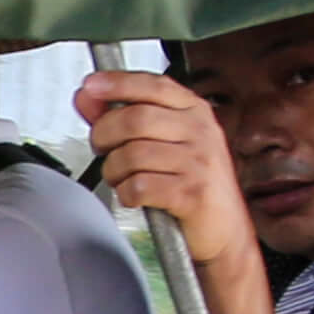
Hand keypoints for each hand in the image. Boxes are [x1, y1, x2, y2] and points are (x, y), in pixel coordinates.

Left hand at [79, 68, 257, 272]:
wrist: (225, 230)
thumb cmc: (191, 184)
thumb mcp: (164, 142)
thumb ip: (124, 117)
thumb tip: (87, 97)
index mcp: (194, 111)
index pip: (153, 85)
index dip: (117, 83)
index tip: (90, 86)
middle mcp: (199, 132)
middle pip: (134, 119)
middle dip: (104, 135)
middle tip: (102, 149)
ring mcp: (198, 162)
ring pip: (132, 154)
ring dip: (114, 171)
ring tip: (122, 178)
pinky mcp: (192, 193)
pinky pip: (140, 186)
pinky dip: (127, 194)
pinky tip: (135, 196)